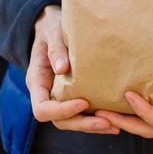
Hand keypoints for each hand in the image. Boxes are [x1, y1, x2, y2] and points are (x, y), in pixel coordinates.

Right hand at [25, 5, 116, 133]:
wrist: (54, 26)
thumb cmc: (52, 28)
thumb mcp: (52, 33)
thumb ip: (56, 49)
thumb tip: (62, 69)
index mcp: (37, 82)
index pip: (42, 109)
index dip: (61, 110)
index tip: (83, 102)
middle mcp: (47, 94)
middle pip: (59, 121)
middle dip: (82, 123)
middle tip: (106, 122)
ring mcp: (60, 97)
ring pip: (71, 122)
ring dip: (92, 126)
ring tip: (115, 126)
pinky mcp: (73, 96)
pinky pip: (82, 114)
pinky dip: (97, 119)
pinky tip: (115, 120)